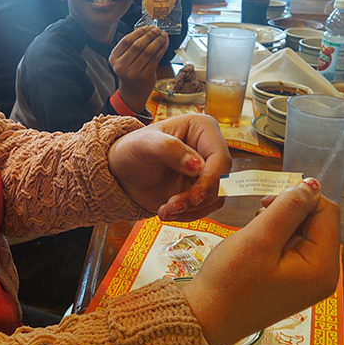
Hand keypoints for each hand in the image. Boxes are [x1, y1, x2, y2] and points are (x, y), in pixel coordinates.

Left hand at [107, 113, 230, 219]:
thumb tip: (198, 166)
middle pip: (220, 180)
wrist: (123, 170)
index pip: (220, 158)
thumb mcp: (146, 144)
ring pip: (215, 197)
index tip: (194, 196)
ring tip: (165, 209)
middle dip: (197, 198)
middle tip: (173, 205)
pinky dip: (187, 215)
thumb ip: (170, 149)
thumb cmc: (133, 149)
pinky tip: (166, 212)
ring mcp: (205, 171)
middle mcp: (209, 149)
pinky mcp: (198, 190)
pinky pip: (205, 208)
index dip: (211, 179)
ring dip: (191, 209)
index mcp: (202, 128)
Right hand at [110, 26, 168, 112]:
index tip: (148, 27)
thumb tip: (148, 29)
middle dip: (149, 36)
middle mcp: (121, 66)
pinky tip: (164, 44)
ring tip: (163, 35)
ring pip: (148, 52)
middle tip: (157, 30)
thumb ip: (131, 46)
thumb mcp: (124, 59)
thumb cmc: (130, 71)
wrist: (133, 91)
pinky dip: (161, 49)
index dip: (138, 32)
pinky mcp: (144, 76)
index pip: (126, 41)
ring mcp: (133, 72)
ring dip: (158, 41)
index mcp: (113, 59)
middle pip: (137, 46)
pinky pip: (155, 59)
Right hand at [181, 179, 339, 344]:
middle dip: (290, 211)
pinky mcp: (294, 281)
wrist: (207, 317)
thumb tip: (313, 184)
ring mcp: (309, 280)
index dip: (301, 197)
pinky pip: (295, 247)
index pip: (327, 212)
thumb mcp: (258, 239)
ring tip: (255, 230)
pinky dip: (277, 237)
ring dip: (281, 222)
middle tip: (257, 214)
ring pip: (305, 232)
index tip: (266, 201)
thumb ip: (287, 209)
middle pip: (319, 222)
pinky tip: (257, 243)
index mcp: (323, 266)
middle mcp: (324, 274)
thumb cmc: (231, 280)